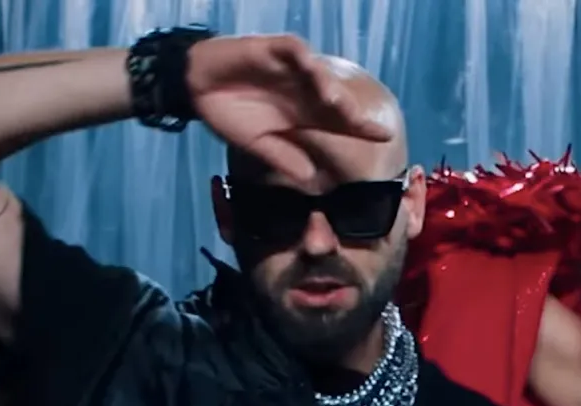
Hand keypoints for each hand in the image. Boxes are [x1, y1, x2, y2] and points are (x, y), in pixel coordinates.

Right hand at [185, 35, 393, 179]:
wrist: (195, 87)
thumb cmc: (229, 112)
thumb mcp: (257, 144)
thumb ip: (284, 159)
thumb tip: (312, 181)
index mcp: (304, 113)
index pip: (340, 121)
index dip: (362, 128)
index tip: (385, 137)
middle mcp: (303, 90)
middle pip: (335, 99)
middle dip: (351, 111)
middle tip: (364, 125)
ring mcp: (290, 68)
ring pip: (318, 73)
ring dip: (329, 85)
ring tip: (336, 101)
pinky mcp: (271, 49)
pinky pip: (293, 49)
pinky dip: (302, 57)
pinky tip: (309, 67)